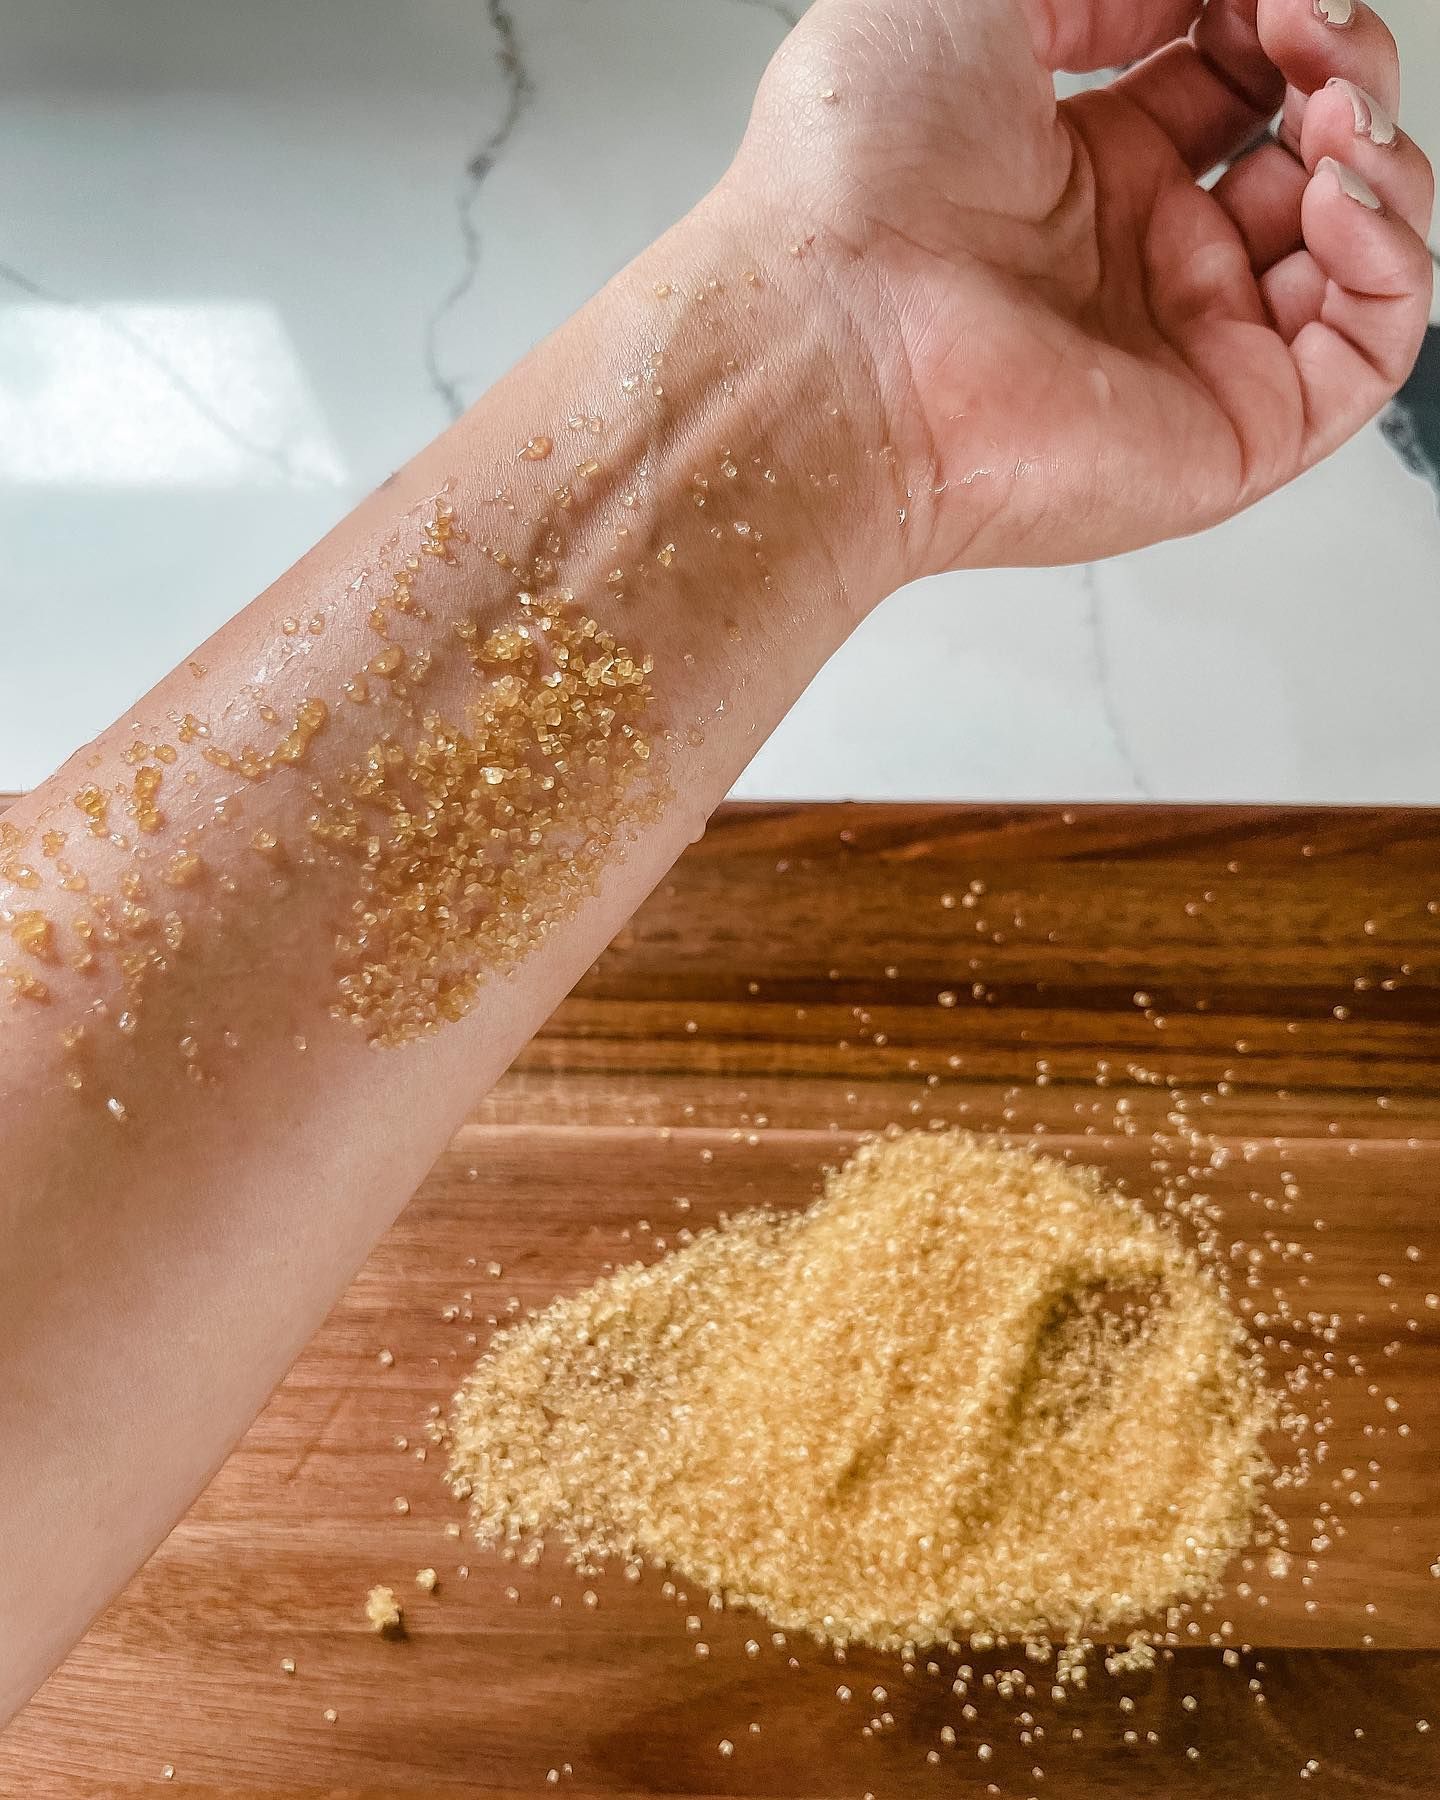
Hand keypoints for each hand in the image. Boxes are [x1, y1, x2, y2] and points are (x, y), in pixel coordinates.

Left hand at [730, 0, 1434, 572]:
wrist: (823, 339)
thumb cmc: (844, 191)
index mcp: (1073, 169)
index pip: (1231, 82)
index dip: (1277, 17)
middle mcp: (1132, 263)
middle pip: (1305, 158)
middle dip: (1340, 71)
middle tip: (1306, 34)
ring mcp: (1183, 350)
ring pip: (1353, 256)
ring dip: (1378, 158)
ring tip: (1332, 111)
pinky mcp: (1225, 434)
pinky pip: (1367, 355)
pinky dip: (1394, 264)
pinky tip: (1343, 193)